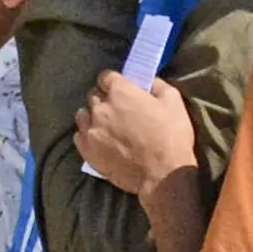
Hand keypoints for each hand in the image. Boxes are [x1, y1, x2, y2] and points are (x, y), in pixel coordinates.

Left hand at [76, 69, 197, 197]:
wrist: (162, 175)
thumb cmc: (171, 136)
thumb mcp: (173, 102)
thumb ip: (157, 85)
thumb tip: (149, 82)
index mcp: (120, 92)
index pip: (105, 76)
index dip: (113, 82)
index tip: (120, 90)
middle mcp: (100, 107)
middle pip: (93, 95)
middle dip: (103, 99)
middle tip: (117, 110)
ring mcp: (91, 129)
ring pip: (83, 114)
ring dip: (92, 116)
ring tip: (106, 126)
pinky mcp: (87, 150)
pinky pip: (79, 136)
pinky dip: (87, 135)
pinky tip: (100, 140)